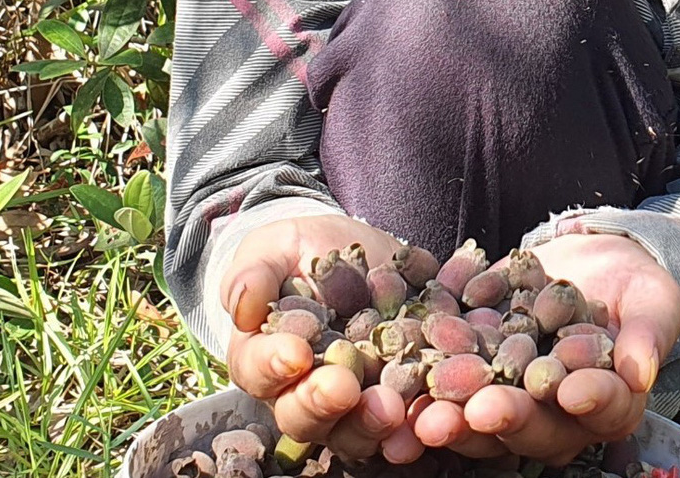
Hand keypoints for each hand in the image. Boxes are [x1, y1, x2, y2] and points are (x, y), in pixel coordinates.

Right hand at [223, 214, 407, 459]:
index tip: (294, 353)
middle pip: (305, 417)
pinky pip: (410, 420)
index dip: (273, 366)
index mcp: (266, 360)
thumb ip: (254, 273)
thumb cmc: (302, 251)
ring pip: (355, 432)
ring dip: (372, 426)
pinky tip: (436, 415)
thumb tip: (243, 304)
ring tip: (390, 408)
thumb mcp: (274, 248)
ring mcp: (355, 403)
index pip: (259, 372)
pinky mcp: (401, 395)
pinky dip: (420, 422)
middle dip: (324, 405)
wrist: (361, 252)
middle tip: (344, 389)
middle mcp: (305, 393)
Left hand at [409, 233, 679, 466]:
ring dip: (449, 415)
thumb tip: (642, 372)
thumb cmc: (635, 288)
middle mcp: (552, 414)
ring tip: (423, 413)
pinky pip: (442, 371)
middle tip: (478, 411)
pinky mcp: (469, 366)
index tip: (571, 390)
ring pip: (476, 414)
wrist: (588, 262)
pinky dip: (417, 368)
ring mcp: (505, 394)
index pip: (599, 410)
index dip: (587, 402)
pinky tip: (396, 358)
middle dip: (501, 417)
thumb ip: (648, 334)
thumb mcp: (654, 301)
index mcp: (606, 407)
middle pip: (528, 425)